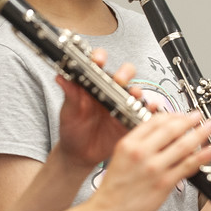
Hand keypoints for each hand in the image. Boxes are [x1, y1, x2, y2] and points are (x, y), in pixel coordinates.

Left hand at [55, 48, 144, 168]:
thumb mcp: (68, 112)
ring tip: (134, 95)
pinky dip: (149, 108)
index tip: (98, 60)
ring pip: (135, 91)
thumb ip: (69, 95)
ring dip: (137, 91)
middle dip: (124, 73)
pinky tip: (150, 108)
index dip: (100, 57)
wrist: (79, 154)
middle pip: (124, 73)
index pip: (99, 63)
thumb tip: (60, 77)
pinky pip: (143, 111)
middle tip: (119, 80)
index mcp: (93, 84)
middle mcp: (110, 91)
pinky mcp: (130, 119)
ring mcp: (122, 104)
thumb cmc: (72, 129)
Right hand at [89, 111, 210, 210]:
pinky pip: (188, 165)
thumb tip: (159, 139)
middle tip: (199, 116)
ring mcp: (154, 168)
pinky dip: (203, 156)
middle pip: (171, 129)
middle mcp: (141, 152)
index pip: (154, 121)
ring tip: (210, 128)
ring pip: (183, 145)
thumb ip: (138, 147)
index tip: (181, 115)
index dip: (172, 115)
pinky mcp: (164, 183)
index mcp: (128, 144)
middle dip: (189, 120)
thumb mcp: (119, 159)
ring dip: (200, 133)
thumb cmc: (112, 191)